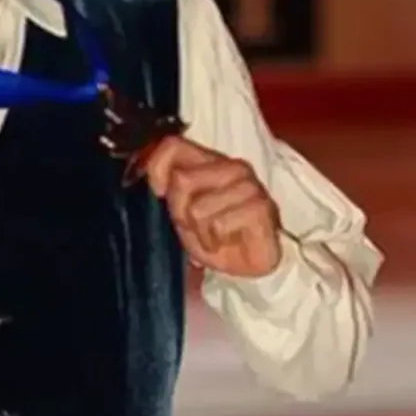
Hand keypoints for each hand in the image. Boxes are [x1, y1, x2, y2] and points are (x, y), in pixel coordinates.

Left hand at [142, 137, 282, 277]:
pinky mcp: (262, 207)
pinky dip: (215, 241)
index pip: (173, 146)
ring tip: (211, 236)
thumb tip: (154, 183)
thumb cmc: (212, 236)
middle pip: (181, 179)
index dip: (156, 169)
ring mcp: (250, 185)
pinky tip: (225, 241)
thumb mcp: (181, 212)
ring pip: (198, 207)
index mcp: (210, 161)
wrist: (246, 269)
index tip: (158, 194)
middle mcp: (232, 167)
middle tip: (192, 226)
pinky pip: (219, 225)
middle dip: (179, 211)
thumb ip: (169, 190)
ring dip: (199, 231)